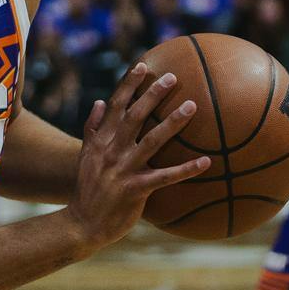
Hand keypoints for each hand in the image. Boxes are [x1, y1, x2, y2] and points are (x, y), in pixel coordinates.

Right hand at [68, 63, 210, 250]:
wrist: (82, 224)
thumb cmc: (87, 190)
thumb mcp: (84, 157)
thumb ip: (92, 129)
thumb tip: (100, 102)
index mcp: (100, 141)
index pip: (115, 106)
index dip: (128, 85)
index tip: (143, 65)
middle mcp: (111, 151)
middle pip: (134, 117)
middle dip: (152, 95)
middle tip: (173, 77)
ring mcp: (123, 170)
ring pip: (151, 141)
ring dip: (172, 123)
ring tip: (192, 106)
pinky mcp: (135, 190)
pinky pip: (165, 177)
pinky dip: (186, 169)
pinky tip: (206, 162)